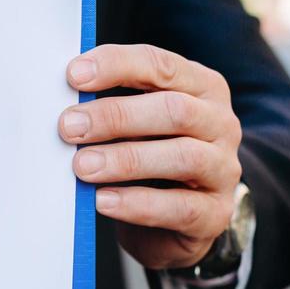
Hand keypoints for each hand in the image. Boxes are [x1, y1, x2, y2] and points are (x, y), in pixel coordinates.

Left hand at [59, 44, 241, 269]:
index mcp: (201, 87)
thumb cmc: (150, 160)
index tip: (74, 76)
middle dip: (116, 116)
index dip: (117, 66)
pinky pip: (181, 208)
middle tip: (69, 127)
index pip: (161, 66)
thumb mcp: (136, 126)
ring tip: (83, 166)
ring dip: (126, 160)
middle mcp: (220, 124)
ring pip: (183, 156)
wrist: (177, 222)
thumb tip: (66, 101)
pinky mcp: (216, 214)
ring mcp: (224, 169)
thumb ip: (113, 108)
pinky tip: (103, 200)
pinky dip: (138, 204)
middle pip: (174, 110)